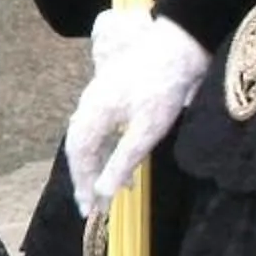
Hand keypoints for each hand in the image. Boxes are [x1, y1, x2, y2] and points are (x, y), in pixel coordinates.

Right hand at [62, 11, 211, 207]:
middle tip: (91, 204)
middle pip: (77, 146)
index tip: (88, 210)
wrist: (178, 46)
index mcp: (93, 113)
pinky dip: (104, 148)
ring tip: (109, 187)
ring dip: (95, 163)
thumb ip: (122, 161)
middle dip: (83, 177)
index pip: (79, 155)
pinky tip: (120, 157)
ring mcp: (98, 96)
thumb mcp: (147, 131)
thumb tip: (103, 191)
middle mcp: (89, 104)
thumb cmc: (163, 88)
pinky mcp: (110, 92)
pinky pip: (98, 126)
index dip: (81, 183)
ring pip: (87, 136)